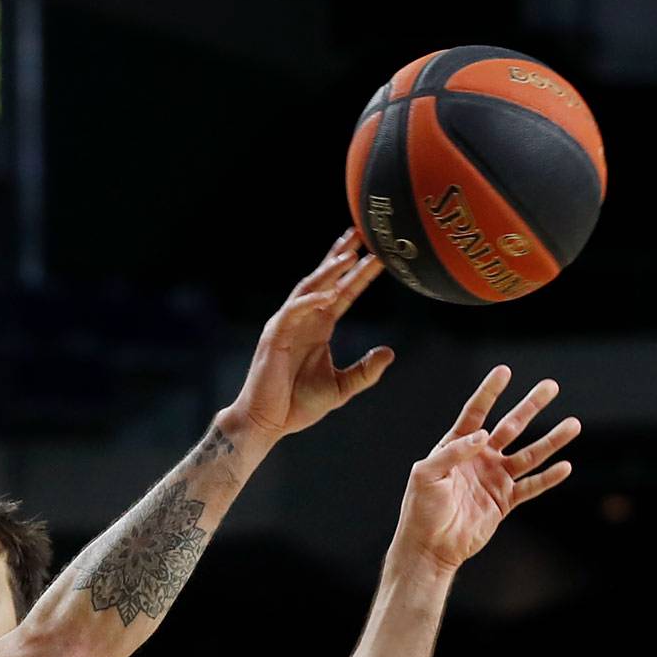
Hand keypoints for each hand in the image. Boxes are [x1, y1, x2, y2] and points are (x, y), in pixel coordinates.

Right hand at [230, 231, 394, 439]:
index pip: (344, 294)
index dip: (360, 275)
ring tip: (350, 255)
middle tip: (362, 234)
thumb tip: (389, 352)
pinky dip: (311, 301)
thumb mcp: (341, 387)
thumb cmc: (298, 405)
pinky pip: (293, 312)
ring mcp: (287, 325)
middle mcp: (303, 321)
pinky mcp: (273, 336)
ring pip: (309, 289)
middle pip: (325, 281)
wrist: (267, 422)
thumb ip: (365, 371)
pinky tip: (330, 294)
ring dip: (328, 271)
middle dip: (342, 257)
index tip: (379, 257)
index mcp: (319, 328)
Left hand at [395, 367, 581, 572]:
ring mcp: (494, 479)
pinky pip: (531, 486)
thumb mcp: (426, 475)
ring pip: (528, 454)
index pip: (475, 414)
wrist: (429, 546)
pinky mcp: (504, 501)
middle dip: (530, 407)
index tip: (505, 371)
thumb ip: (452, 452)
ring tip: (574, 424)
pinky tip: (566, 466)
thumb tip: (483, 434)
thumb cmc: (420, 510)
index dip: (489, 393)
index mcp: (456, 448)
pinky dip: (548, 478)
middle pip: (510, 427)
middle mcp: (479, 459)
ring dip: (551, 440)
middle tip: (551, 386)